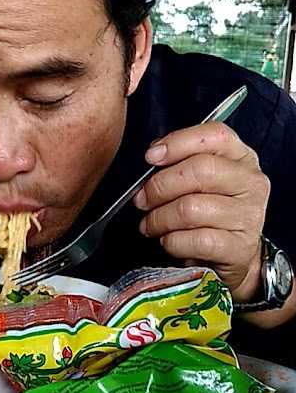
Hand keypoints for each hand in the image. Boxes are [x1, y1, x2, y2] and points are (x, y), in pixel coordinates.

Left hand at [133, 121, 269, 301]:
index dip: (178, 142)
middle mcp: (250, 182)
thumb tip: (153, 156)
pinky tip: (168, 241)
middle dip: (160, 186)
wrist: (232, 257)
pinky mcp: (238, 247)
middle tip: (142, 200)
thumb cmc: (209, 214)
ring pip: (191, 209)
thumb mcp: (200, 182)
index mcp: (241, 157)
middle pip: (200, 171)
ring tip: (150, 224)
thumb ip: (181, 162)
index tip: (150, 157)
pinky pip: (194, 240)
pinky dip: (171, 242)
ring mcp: (248, 216)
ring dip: (159, 218)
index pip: (214, 136)